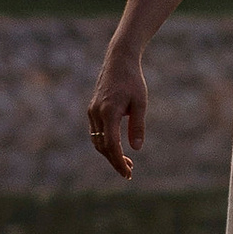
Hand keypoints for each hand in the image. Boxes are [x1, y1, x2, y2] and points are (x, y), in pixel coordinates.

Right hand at [89, 43, 146, 182]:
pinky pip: (96, 133)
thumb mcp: (141, 103)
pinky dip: (105, 144)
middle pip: (102, 146)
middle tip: (129, 172)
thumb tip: (136, 148)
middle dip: (115, 161)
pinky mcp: (92, 110)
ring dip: (110, 154)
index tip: (127, 172)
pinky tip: (117, 148)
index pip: (111, 144)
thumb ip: (137, 126)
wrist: (119, 61)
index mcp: (109, 111)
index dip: (118, 160)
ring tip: (127, 163)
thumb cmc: (133, 81)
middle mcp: (97, 113)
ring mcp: (92, 112)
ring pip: (97, 141)